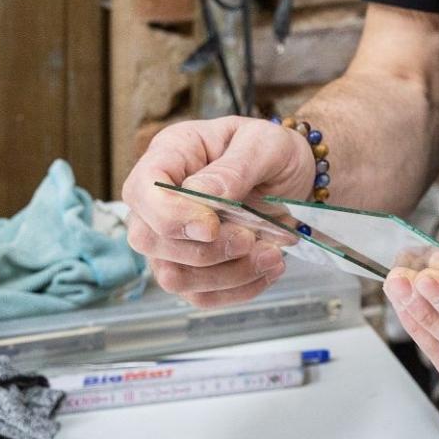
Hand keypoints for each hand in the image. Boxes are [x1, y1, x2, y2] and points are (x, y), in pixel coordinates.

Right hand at [118, 116, 314, 307]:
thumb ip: (233, 169)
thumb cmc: (273, 150)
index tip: (212, 227)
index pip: (142, 190)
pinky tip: (268, 269)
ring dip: (226, 275)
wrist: (295, 174)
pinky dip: (237, 289)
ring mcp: (171, 237)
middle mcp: (159, 199)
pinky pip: (200, 294)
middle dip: (204, 250)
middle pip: (148, 240)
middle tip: (251, 239)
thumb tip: (199, 196)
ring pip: (173, 276)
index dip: (170, 216)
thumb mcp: (264, 144)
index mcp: (170, 154)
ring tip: (272, 256)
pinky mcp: (192, 266)